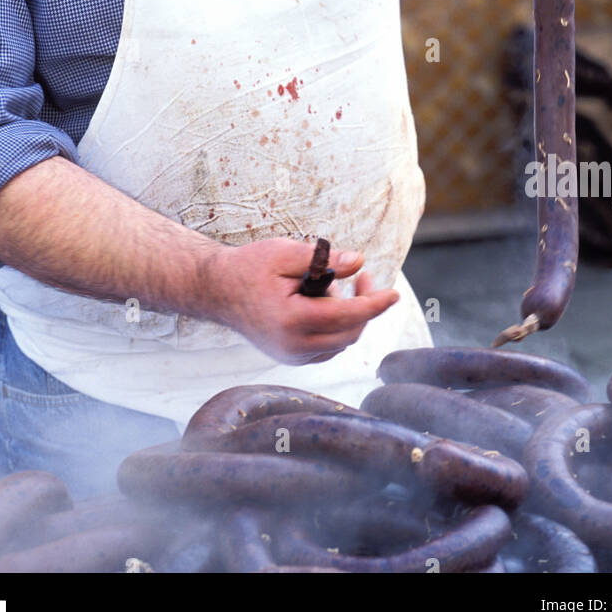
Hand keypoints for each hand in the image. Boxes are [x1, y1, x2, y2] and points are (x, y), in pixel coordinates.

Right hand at [208, 238, 398, 365]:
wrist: (217, 290)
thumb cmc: (249, 267)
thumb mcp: (285, 253)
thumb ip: (323, 258)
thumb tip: (359, 262)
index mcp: (291, 320)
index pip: (347, 316)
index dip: (374, 304)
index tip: (394, 294)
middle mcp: (293, 346)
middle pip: (349, 333)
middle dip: (364, 307)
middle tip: (362, 278)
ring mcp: (291, 356)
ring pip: (340, 343)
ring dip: (348, 317)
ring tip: (328, 288)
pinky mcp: (290, 358)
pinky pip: (328, 347)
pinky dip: (336, 328)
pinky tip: (323, 304)